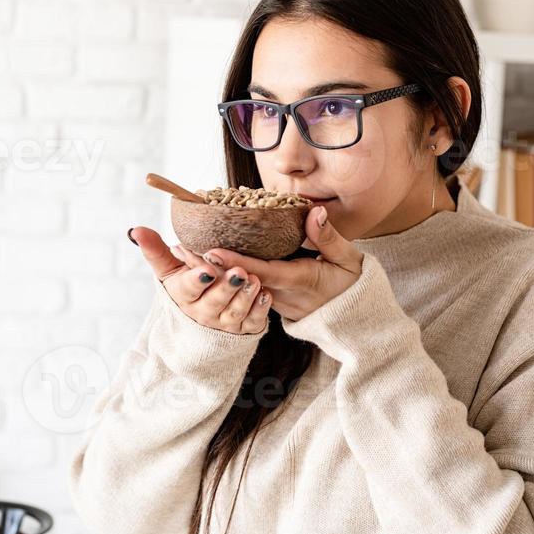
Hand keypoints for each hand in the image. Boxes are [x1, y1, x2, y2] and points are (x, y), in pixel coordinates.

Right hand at [128, 227, 272, 334]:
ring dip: (245, 298)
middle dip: (226, 289)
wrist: (201, 321)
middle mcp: (203, 313)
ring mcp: (223, 324)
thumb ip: (155, 251)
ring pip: (234, 314)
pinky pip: (252, 323)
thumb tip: (135, 230)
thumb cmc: (187, 286)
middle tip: (239, 273)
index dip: (197, 280)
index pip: (188, 289)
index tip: (207, 270)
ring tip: (255, 281)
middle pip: (214, 304)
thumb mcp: (170, 270)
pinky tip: (266, 294)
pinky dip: (260, 310)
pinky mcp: (243, 329)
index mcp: (184, 296)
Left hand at [171, 206, 363, 321]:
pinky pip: (243, 288)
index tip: (211, 251)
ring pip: (237, 286)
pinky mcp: (270, 302)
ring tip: (181, 252)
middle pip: (239, 280)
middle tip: (179, 250)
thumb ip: (328, 237)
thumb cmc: (352, 286)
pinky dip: (224, 276)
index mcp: (299, 280)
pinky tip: (203, 262)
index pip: (261, 271)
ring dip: (211, 271)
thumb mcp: (348, 260)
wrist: (355, 321)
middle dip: (210, 266)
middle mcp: (280, 294)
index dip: (235, 263)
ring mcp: (273, 301)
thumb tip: (313, 212)